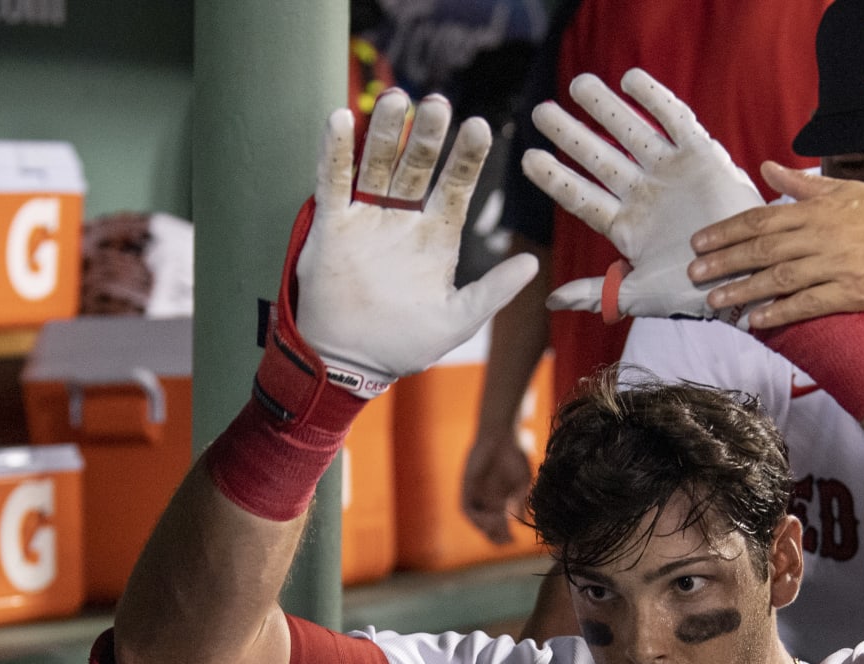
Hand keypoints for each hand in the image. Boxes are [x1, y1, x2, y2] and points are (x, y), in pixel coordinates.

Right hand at [297, 89, 539, 394]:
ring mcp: (366, 219)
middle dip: (427, 136)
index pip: (456, 187)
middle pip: (417, 166)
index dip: (467, 158)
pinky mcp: (331, 225)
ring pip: (377, 164)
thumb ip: (492, 292)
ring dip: (385, 133)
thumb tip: (533, 264)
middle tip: (437, 103)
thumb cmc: (404, 345)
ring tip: (397, 98)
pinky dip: (336, 152)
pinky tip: (341, 118)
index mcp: (436, 236)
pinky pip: (332, 181)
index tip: (479, 126)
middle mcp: (402, 219)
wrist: (347, 364)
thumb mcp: (457, 321)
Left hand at [460, 426, 531, 544]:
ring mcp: (475, 495)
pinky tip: (488, 518)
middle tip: (506, 540)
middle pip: (487, 527)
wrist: (501, 436)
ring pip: (477, 521)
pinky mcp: (466, 488)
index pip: (500, 526)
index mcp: (501, 501)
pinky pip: (467, 509)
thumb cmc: (515, 456)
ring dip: (486, 528)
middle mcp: (487, 501)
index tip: (513, 541)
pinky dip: (476, 517)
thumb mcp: (522, 482)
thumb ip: (520, 502)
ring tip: (498, 528)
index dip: (504, 536)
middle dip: (495, 536)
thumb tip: (520, 521)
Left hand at [519, 68, 763, 322]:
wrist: (746, 279)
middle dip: (570, 135)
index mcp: (626, 226)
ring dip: (605, 109)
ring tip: (578, 84)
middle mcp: (644, 194)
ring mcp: (671, 173)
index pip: (581, 197)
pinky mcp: (701, 156)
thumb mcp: (638, 295)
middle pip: (599, 158)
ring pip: (631, 133)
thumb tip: (549, 300)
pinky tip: (630, 79)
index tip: (526, 160)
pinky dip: (655, 100)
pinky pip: (675, 121)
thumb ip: (595, 293)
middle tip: (540, 112)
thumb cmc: (693, 293)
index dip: (555, 178)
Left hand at [685, 163, 863, 327]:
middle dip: (724, 262)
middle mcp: (821, 236)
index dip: (726, 232)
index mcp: (817, 210)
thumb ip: (803, 185)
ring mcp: (836, 265)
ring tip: (715, 301)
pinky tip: (757, 321)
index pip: (761, 220)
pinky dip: (780, 312)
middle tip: (693, 275)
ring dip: (743, 290)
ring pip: (779, 278)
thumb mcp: (845, 191)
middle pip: (762, 249)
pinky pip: (808, 304)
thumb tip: (767, 168)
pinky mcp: (851, 292)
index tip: (699, 243)